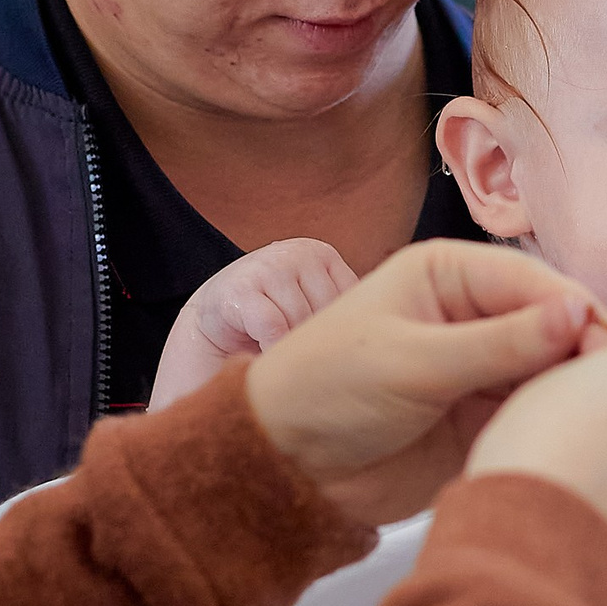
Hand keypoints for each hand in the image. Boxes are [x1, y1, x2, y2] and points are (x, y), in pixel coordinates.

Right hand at [152, 239, 356, 412]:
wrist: (213, 323)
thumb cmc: (274, 320)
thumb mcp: (313, 305)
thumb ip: (346, 309)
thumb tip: (393, 330)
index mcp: (323, 255)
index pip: (355, 303)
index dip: (342, 333)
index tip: (329, 345)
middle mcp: (299, 252)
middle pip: (330, 315)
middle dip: (315, 343)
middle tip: (298, 353)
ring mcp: (269, 266)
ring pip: (301, 324)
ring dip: (290, 348)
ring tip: (279, 351)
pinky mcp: (241, 289)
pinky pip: (273, 329)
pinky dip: (270, 350)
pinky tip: (261, 352)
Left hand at [243, 239, 606, 520]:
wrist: (285, 468)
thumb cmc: (328, 390)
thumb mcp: (414, 362)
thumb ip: (498, 343)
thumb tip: (580, 314)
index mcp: (451, 274)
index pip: (535, 282)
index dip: (579, 312)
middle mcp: (474, 313)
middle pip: (554, 325)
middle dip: (585, 352)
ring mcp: (483, 367)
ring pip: (552, 371)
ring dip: (574, 391)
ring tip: (601, 419)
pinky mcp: (485, 416)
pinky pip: (535, 412)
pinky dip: (555, 423)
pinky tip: (576, 440)